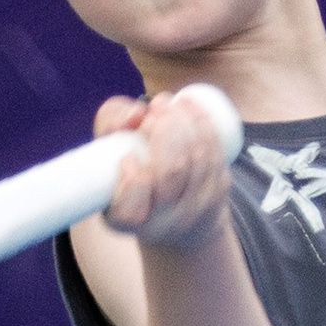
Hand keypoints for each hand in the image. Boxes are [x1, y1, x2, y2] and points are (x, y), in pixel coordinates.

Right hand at [96, 91, 236, 252]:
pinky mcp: (218, 190)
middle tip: (152, 111)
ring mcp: (196, 208)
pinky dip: (202, 123)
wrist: (176, 211)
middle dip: (164, 132)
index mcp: (127, 220)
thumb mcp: (107, 153)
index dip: (133, 179)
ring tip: (165, 103)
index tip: (127, 157)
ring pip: (196, 158)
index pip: (130, 210)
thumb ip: (110, 124)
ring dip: (182, 121)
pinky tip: (187, 104)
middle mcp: (164, 222)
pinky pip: (215, 152)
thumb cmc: (133, 173)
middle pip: (171, 173)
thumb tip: (136, 115)